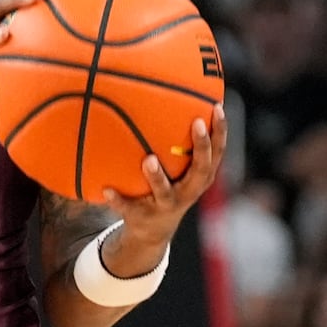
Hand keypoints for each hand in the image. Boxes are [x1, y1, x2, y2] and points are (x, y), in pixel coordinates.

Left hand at [104, 103, 227, 254]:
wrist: (153, 231)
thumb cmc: (167, 187)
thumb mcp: (176, 169)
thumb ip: (175, 142)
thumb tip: (169, 95)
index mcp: (199, 177)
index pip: (217, 152)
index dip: (220, 131)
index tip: (217, 107)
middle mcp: (188, 191)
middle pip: (201, 170)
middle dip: (201, 147)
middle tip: (196, 123)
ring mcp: (166, 205)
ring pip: (165, 192)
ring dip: (157, 176)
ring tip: (148, 159)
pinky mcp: (143, 216)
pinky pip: (128, 207)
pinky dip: (118, 199)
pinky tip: (105, 189)